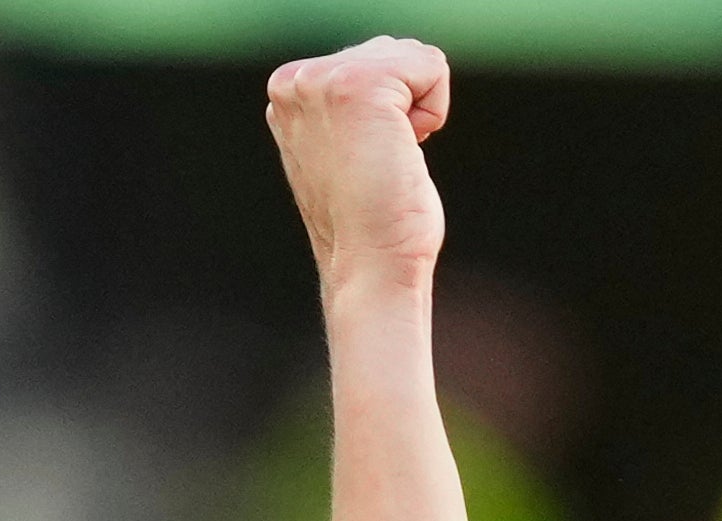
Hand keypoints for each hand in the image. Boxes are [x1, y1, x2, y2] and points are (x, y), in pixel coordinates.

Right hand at [264, 35, 449, 285]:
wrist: (371, 267)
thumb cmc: (371, 223)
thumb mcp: (345, 148)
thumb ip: (348, 105)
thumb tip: (383, 84)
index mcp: (286, 93)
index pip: (367, 60)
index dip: (386, 111)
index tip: (366, 158)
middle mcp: (294, 81)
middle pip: (389, 52)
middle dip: (403, 105)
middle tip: (379, 162)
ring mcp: (323, 81)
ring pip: (410, 57)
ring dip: (417, 110)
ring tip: (387, 158)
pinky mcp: (361, 87)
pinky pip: (431, 66)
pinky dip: (434, 110)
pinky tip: (405, 151)